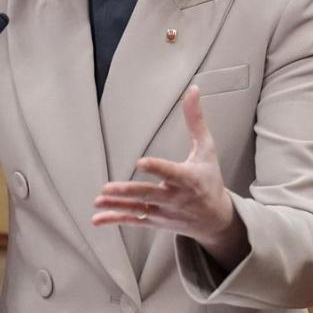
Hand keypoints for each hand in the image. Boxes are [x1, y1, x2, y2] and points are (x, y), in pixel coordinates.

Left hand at [92, 86, 248, 268]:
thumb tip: (193, 91)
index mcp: (188, 179)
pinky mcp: (155, 221)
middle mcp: (175, 198)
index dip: (157, 168)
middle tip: (108, 187)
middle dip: (128, 192)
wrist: (215, 219)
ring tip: (99, 200)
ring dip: (117, 205)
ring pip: (138, 209)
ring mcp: (164, 212)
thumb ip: (196, 121)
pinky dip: (115, 219)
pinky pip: (133, 221)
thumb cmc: (210, 180)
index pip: (171, 173)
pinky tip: (97, 218)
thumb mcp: (207, 149)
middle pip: (149, 194)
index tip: (141, 162)